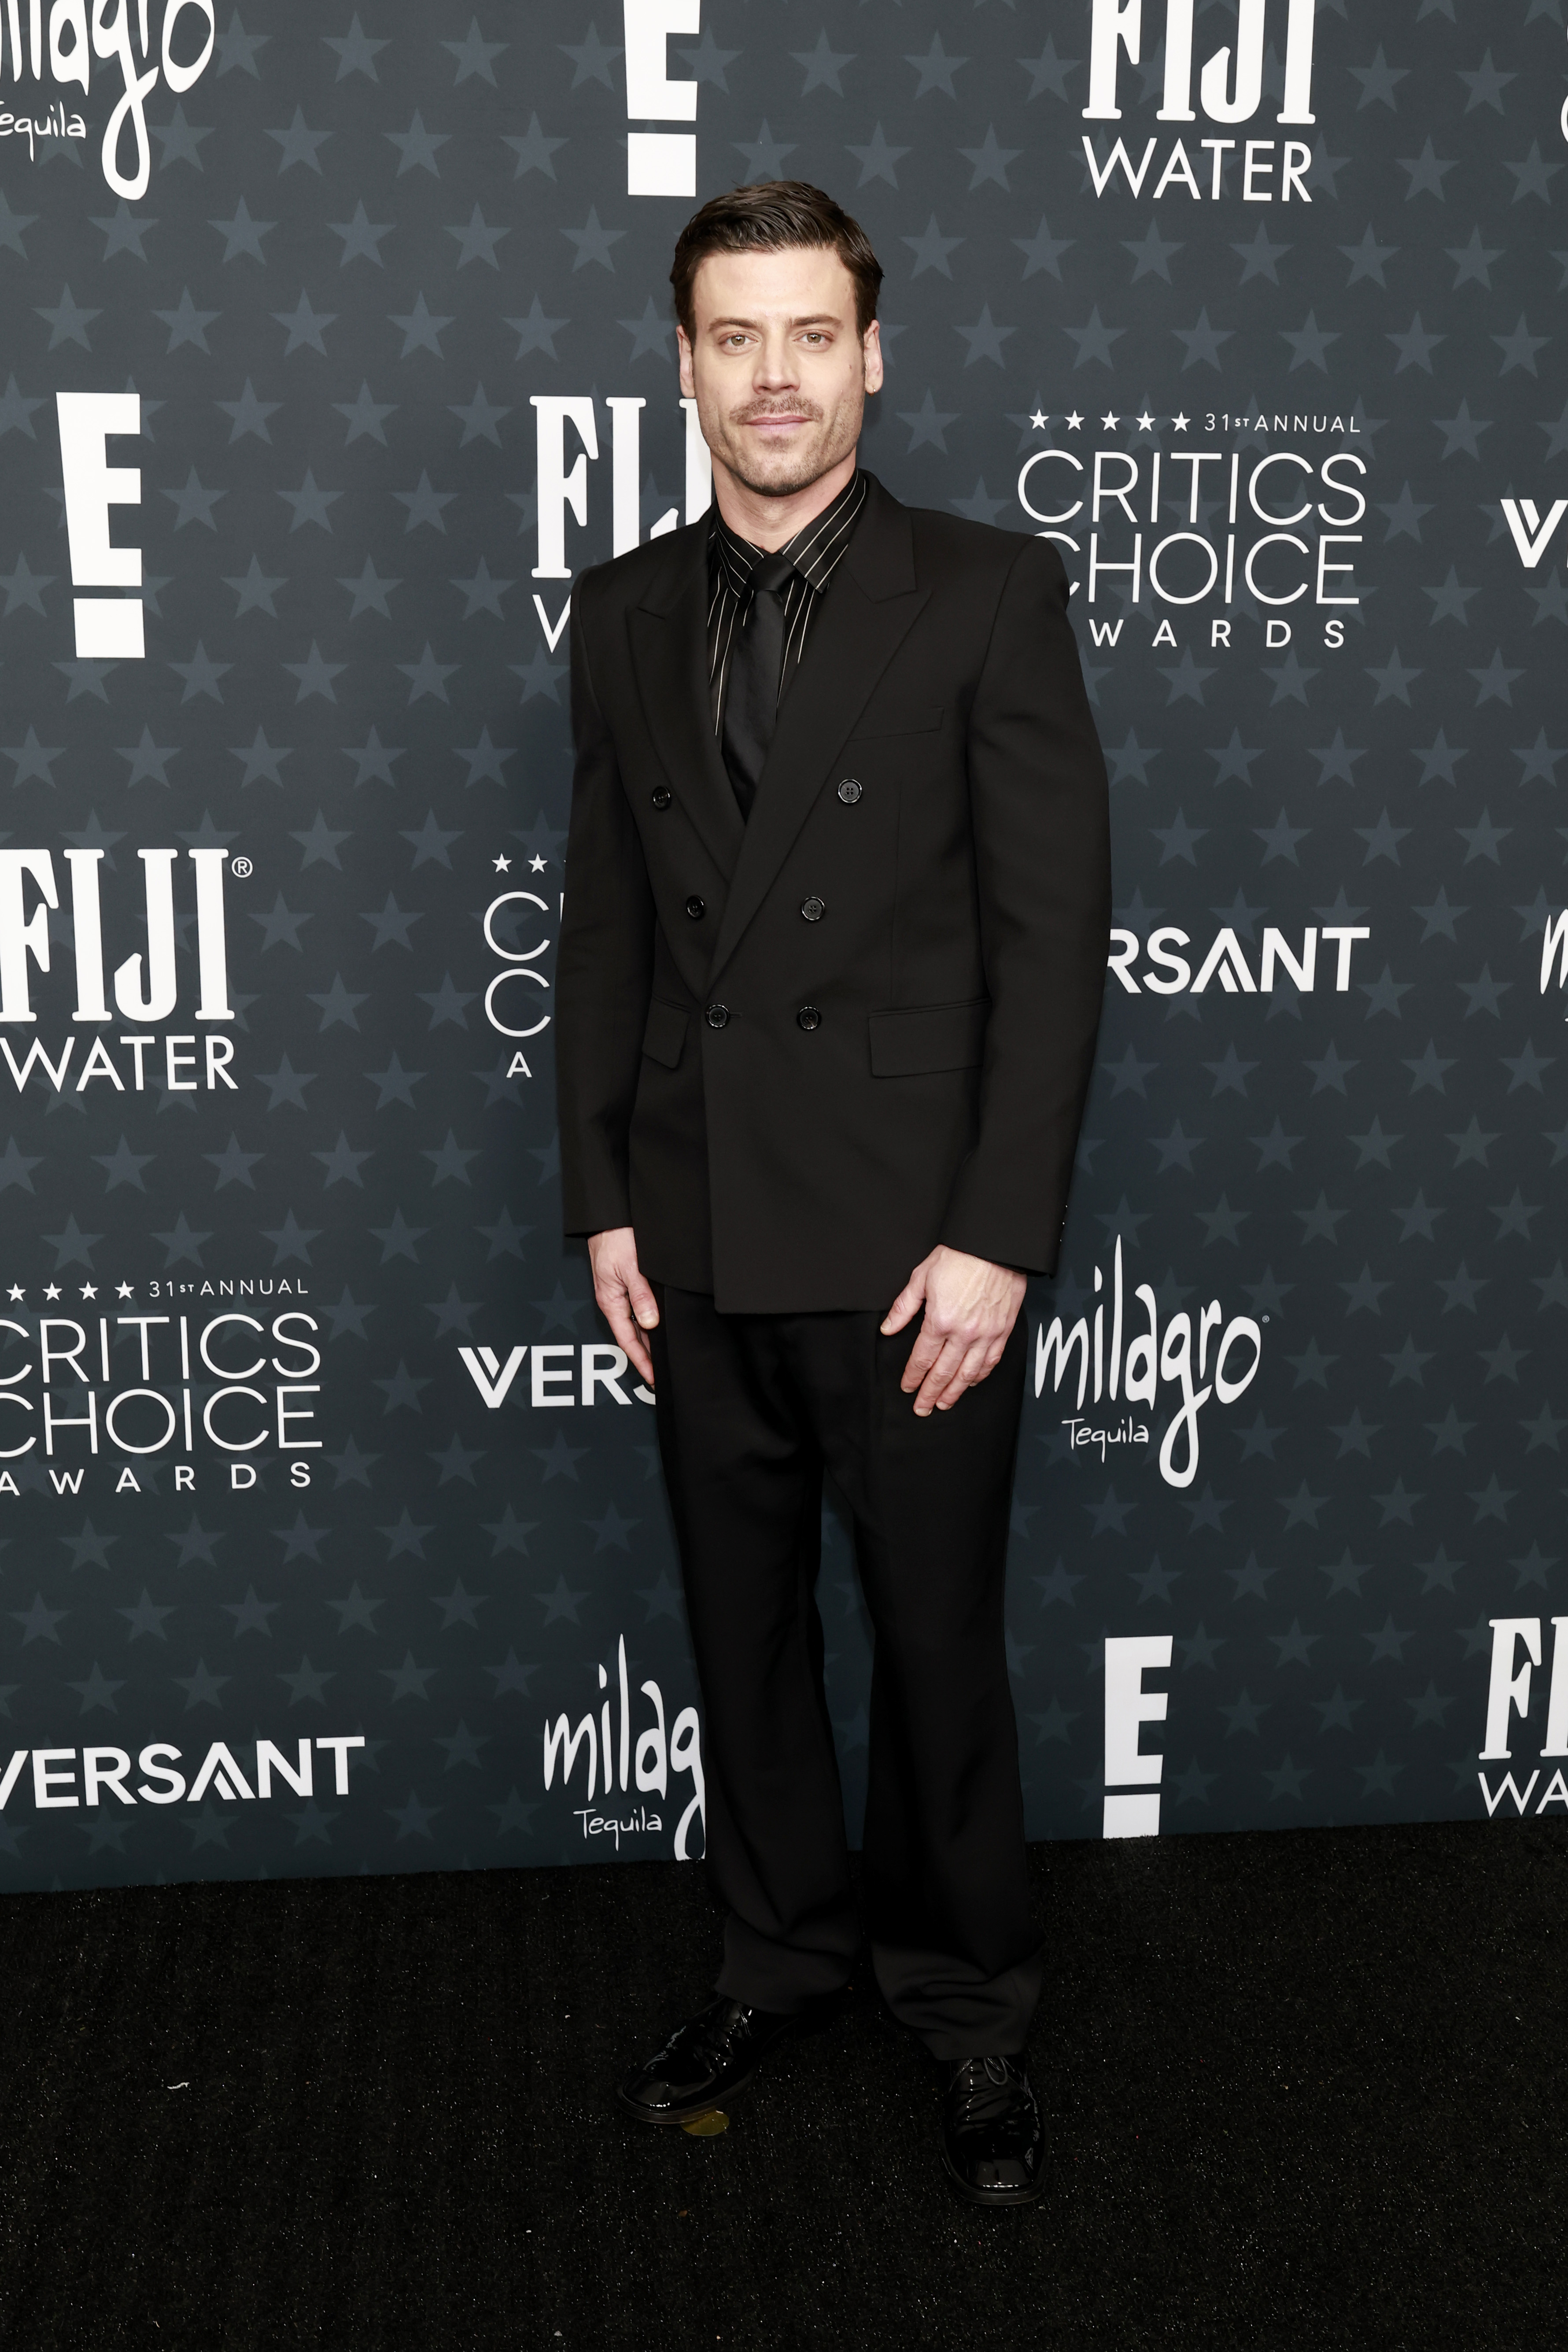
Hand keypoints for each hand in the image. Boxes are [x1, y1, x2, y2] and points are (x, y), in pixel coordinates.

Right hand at [587, 1226, 657, 1387]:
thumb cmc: (615, 1239)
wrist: (608, 1218)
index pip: (628, 1340)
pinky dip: (647, 1321)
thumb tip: (650, 1323)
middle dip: (646, 1355)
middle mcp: (613, 1300)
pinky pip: (635, 1309)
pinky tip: (657, 1325)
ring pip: (634, 1323)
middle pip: (631, 1335)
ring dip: (648, 1339)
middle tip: (662, 1372)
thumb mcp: (630, 1268)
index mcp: (610, 1301)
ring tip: (663, 1355)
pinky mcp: (624, 1282)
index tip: (653, 1377)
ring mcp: (617, 1292)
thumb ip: (641, 1296)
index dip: (642, 1361)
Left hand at [881, 1245, 1026, 1417]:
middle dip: (930, 1393)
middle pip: (943, 1373)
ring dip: (954, 1392)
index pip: (922, 1359)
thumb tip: (889, 1329)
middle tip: (922, 1408)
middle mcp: (964, 1333)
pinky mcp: (1003, 1331)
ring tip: (944, 1404)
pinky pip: (991, 1361)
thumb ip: (904, 1307)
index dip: (912, 1377)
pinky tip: (970, 1383)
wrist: (995, 1246)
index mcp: (940, 1320)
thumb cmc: (959, 1257)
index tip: (907, 1387)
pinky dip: (979, 1376)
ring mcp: (986, 1334)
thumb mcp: (921, 1277)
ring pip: (968, 1373)